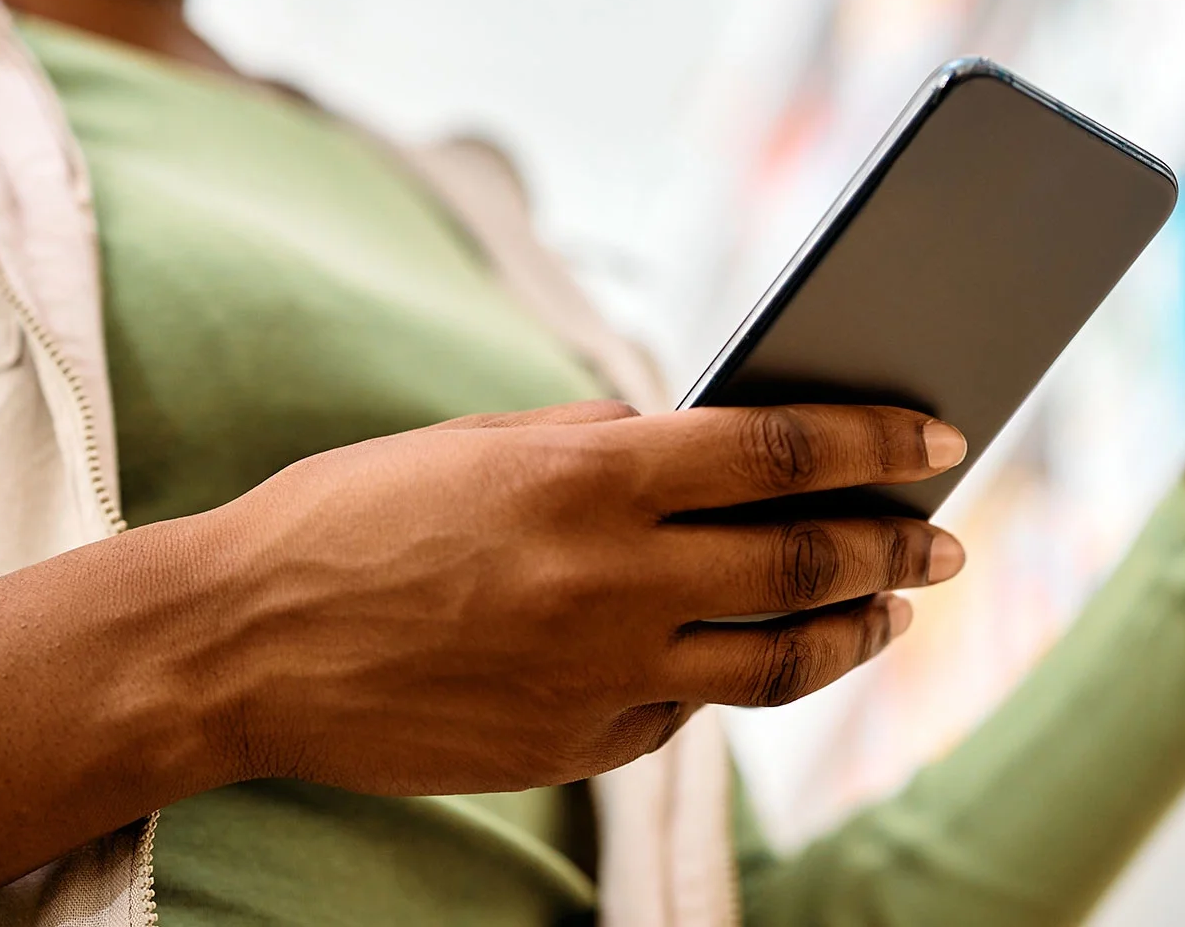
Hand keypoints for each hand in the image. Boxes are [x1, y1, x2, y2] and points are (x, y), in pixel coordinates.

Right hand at [0, 401, 965, 913]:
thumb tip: (706, 439)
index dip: (875, 442)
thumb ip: (604, 439)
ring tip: (892, 613)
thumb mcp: (483, 438)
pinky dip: (723, 681)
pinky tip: (741, 657)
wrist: (236, 646)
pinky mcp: (574, 749)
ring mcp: (597, 677)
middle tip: (948, 538)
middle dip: (896, 544)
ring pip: (776, 663)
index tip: (939, 435)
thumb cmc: (351, 516)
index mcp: (587, 475)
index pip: (780, 451)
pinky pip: (680, 714)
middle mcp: (610, 579)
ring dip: (854, 633)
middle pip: (803, 559)